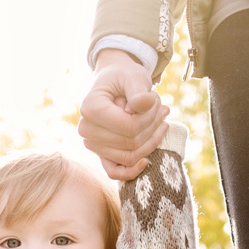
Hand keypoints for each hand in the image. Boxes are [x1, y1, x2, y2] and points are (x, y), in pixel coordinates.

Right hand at [78, 49, 169, 179]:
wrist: (114, 83)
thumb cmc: (124, 78)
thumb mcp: (134, 76)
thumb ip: (139, 90)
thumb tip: (143, 105)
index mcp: (90, 107)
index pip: (129, 127)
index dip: (150, 117)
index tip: (156, 101)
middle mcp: (86, 129)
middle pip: (131, 143)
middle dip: (153, 126)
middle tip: (162, 108)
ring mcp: (92, 144)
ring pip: (129, 157)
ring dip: (151, 141)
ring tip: (160, 120)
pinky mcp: (100, 154)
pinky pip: (114, 172)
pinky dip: (132, 170)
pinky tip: (146, 160)